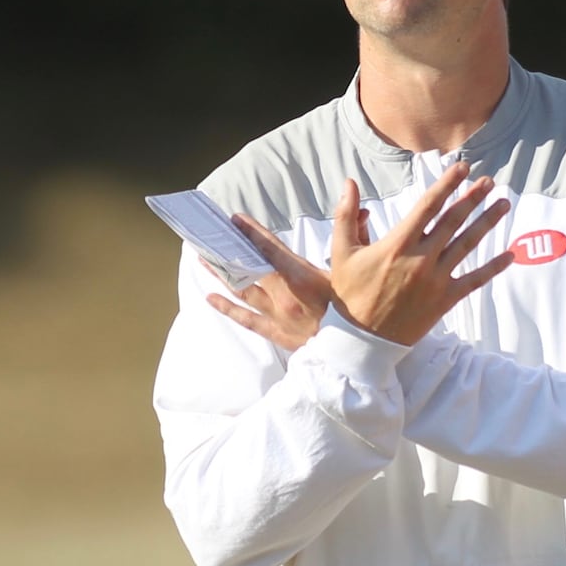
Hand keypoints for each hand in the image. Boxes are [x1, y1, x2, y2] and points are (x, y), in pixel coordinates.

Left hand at [204, 210, 369, 351]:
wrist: (360, 354)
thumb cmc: (361, 311)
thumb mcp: (357, 270)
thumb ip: (357, 236)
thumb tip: (362, 212)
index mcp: (302, 278)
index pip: (269, 248)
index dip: (251, 231)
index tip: (235, 219)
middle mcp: (284, 297)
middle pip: (248, 268)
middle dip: (230, 249)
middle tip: (212, 235)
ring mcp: (278, 317)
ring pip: (242, 291)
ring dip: (222, 274)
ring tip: (204, 259)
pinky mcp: (278, 334)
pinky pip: (246, 320)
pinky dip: (227, 308)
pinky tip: (211, 298)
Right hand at [330, 162, 512, 344]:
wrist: (361, 339)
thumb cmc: (351, 293)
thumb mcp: (341, 252)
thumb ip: (346, 215)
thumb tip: (349, 182)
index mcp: (398, 243)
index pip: (428, 205)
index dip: (447, 184)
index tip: (462, 168)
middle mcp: (421, 258)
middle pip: (453, 221)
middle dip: (472, 198)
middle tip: (488, 181)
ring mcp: (436, 280)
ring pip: (467, 245)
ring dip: (487, 223)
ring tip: (504, 204)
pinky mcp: (445, 300)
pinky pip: (474, 281)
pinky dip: (493, 268)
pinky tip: (510, 255)